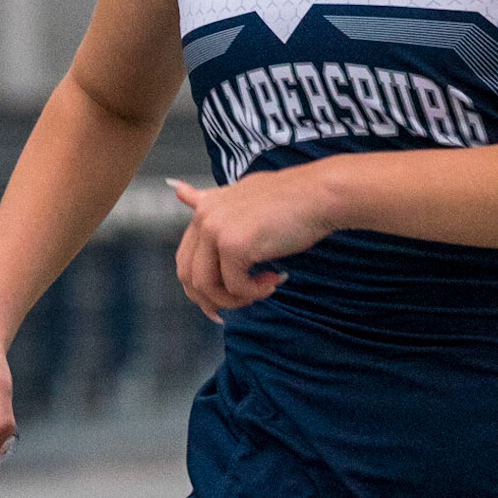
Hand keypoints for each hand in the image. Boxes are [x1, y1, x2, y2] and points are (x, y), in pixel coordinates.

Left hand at [172, 168, 339, 321]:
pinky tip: (275, 280)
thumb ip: (212, 200)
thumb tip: (178, 190)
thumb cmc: (291, 199)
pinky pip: (235, 285)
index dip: (198, 288)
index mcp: (205, 208)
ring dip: (235, 298)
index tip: (216, 306)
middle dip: (212, 299)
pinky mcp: (233, 245)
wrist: (319, 195)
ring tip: (262, 290)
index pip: (185, 258)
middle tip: (239, 305)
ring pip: (207, 286)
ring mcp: (215, 231)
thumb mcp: (244, 194)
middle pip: (189, 276)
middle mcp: (204, 218)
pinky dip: (255, 292)